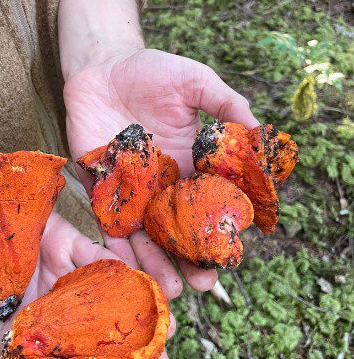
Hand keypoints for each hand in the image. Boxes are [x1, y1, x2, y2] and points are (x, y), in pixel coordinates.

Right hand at [0, 187, 174, 358]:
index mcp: (14, 334)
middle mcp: (44, 311)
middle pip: (87, 344)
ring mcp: (60, 279)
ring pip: (103, 306)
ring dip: (135, 321)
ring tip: (167, 336)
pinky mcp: (69, 245)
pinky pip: (100, 261)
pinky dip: (124, 274)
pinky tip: (150, 288)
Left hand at [64, 48, 259, 295]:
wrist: (101, 68)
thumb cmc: (150, 73)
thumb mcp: (195, 83)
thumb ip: (226, 105)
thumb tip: (259, 132)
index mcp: (187, 168)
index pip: (207, 207)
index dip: (219, 231)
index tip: (231, 254)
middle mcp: (160, 187)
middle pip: (177, 231)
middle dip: (189, 259)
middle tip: (202, 286)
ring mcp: (130, 193)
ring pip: (145, 237)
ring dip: (156, 263)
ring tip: (169, 290)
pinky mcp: (100, 191)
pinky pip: (108, 224)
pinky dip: (116, 247)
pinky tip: (127, 270)